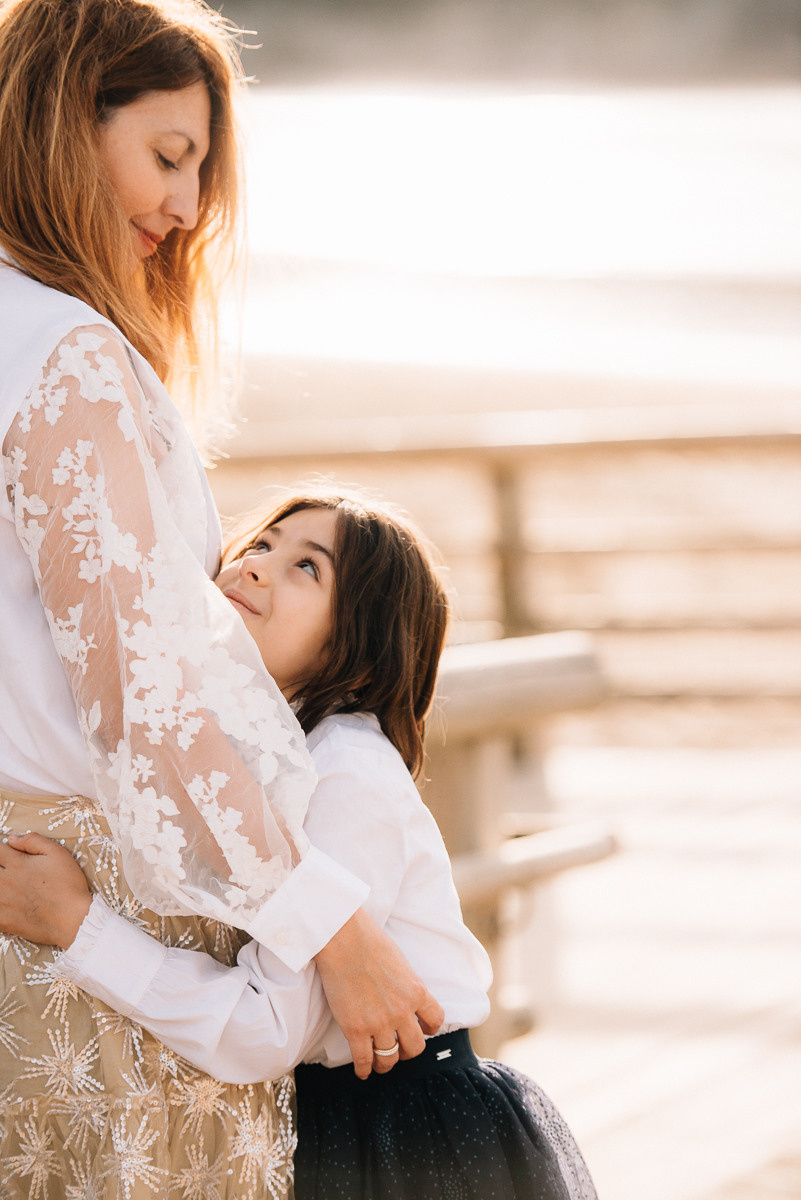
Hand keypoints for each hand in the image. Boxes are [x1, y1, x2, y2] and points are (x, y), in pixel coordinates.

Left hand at [0, 832, 91, 947]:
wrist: (74, 920)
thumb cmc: (69, 886)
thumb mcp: (57, 854)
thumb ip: (33, 841)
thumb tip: (12, 839)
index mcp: (17, 864)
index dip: (0, 850)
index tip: (4, 853)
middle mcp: (5, 882)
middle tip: (8, 870)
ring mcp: (2, 902)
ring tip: (7, 886)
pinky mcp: (4, 921)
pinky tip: (4, 904)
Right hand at [314, 907, 443, 1078]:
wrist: (342, 939)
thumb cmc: (369, 942)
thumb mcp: (400, 963)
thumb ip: (406, 984)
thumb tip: (403, 995)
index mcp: (416, 992)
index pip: (435, 1020)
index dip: (429, 1029)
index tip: (422, 1030)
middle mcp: (402, 1012)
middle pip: (415, 1047)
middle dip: (408, 1051)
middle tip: (399, 1049)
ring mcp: (378, 1022)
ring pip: (390, 1058)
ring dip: (386, 1063)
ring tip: (380, 1062)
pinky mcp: (355, 1029)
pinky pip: (364, 1060)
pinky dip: (364, 1070)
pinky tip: (363, 1071)